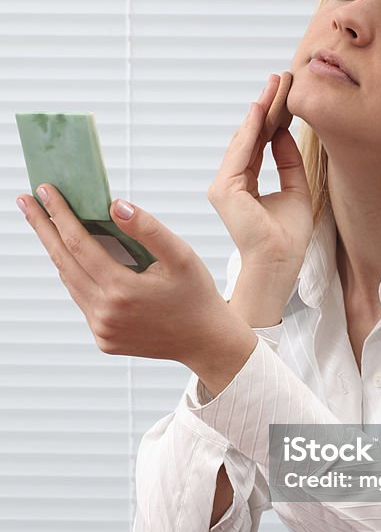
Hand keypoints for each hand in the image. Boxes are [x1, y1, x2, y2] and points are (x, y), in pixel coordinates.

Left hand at [17, 184, 254, 366]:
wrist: (205, 340)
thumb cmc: (196, 295)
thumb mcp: (180, 255)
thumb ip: (147, 228)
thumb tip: (114, 205)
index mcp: (122, 290)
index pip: (78, 243)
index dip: (58, 214)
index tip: (43, 190)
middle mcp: (105, 312)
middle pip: (63, 261)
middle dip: (42, 228)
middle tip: (25, 201)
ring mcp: (101, 329)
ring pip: (70, 281)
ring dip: (58, 251)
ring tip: (47, 224)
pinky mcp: (103, 338)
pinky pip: (83, 300)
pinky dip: (77, 275)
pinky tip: (77, 258)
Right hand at [207, 72, 313, 271]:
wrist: (280, 263)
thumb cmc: (288, 238)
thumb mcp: (295, 190)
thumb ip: (288, 162)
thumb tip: (284, 132)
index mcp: (246, 186)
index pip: (259, 145)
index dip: (272, 118)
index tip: (284, 93)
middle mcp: (231, 184)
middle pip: (250, 137)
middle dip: (266, 106)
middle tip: (279, 78)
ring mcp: (224, 186)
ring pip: (245, 139)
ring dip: (261, 110)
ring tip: (274, 84)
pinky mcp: (225, 190)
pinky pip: (240, 152)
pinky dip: (252, 129)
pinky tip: (262, 108)